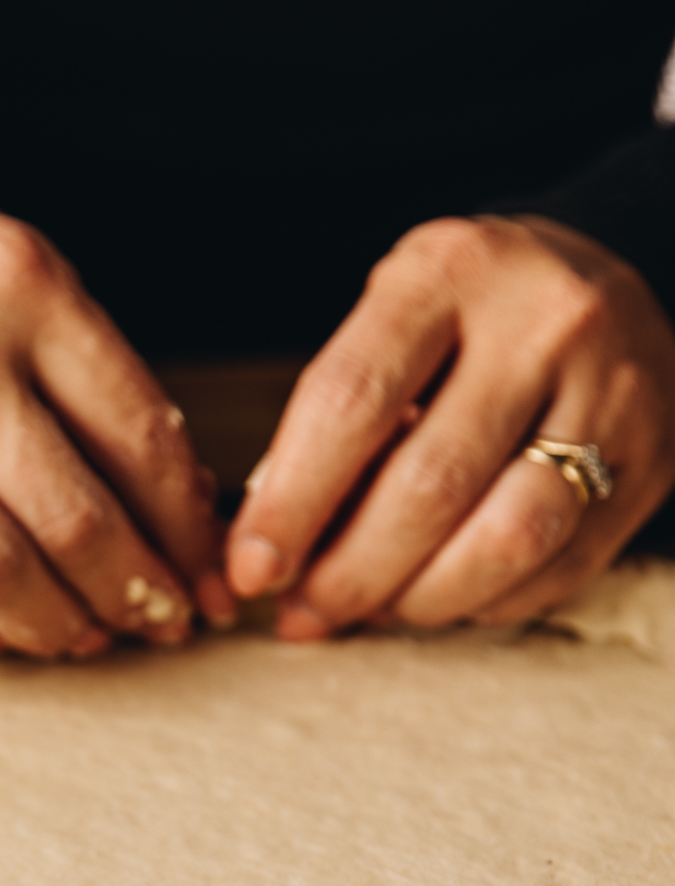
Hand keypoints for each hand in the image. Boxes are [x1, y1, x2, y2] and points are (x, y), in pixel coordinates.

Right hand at [0, 165, 229, 655]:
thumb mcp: (9, 278)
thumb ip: (91, 379)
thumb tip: (187, 508)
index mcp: (17, 285)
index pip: (139, 438)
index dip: (187, 533)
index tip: (207, 579)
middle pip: (68, 519)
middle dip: (132, 593)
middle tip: (155, 624)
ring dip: (48, 626)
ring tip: (77, 635)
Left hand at [225, 214, 674, 635]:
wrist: (610, 288)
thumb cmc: (467, 319)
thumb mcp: (395, 323)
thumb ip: (333, 422)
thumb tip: (268, 550)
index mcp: (452, 271)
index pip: (352, 401)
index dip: (292, 503)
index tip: (251, 569)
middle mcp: (546, 323)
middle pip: (430, 485)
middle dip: (349, 573)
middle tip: (303, 614)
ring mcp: (614, 394)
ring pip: (505, 539)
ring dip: (418, 600)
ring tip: (371, 611)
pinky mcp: (652, 463)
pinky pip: (556, 568)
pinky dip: (482, 602)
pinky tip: (441, 596)